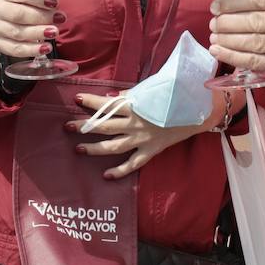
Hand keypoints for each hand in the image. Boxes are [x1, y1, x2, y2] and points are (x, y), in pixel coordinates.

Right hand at [0, 0, 59, 58]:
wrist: (10, 19)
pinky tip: (45, 48)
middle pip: (18, 14)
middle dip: (41, 17)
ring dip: (38, 33)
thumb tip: (53, 0)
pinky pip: (15, 49)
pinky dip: (32, 50)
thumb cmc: (25, 4)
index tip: (55, 3)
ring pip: (17, 33)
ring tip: (54, 33)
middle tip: (59, 19)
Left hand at [69, 91, 220, 178]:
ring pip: (113, 146)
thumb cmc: (174, 96)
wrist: (197, 111)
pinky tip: (106, 175)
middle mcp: (136, 123)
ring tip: (78, 149)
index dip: (91, 101)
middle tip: (67, 126)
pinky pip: (133, 164)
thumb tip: (112, 96)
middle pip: (104, 126)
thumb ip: (131, 94)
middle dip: (84, 126)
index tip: (76, 98)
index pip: (107, 103)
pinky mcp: (151, 151)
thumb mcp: (152, 89)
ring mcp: (142, 139)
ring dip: (94, 148)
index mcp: (135, 104)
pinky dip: (120, 171)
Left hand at [208, 0, 264, 94]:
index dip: (234, 2)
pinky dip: (235, 57)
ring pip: (256, 42)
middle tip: (213, 24)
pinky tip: (221, 52)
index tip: (215, 6)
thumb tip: (228, 6)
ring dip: (229, 40)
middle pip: (257, 20)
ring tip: (214, 38)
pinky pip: (258, 61)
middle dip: (229, 22)